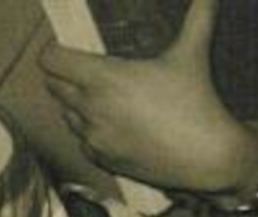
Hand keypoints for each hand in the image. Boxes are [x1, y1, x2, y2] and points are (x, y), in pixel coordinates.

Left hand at [39, 0, 257, 197]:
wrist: (205, 158)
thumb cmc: (197, 103)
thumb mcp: (193, 53)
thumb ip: (199, 15)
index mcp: (104, 79)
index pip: (52, 60)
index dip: (53, 50)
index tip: (62, 46)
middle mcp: (90, 109)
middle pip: (53, 86)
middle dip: (63, 75)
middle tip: (82, 67)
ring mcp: (92, 138)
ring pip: (66, 114)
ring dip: (74, 103)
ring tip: (100, 94)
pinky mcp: (100, 160)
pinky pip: (81, 140)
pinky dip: (89, 130)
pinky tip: (110, 122)